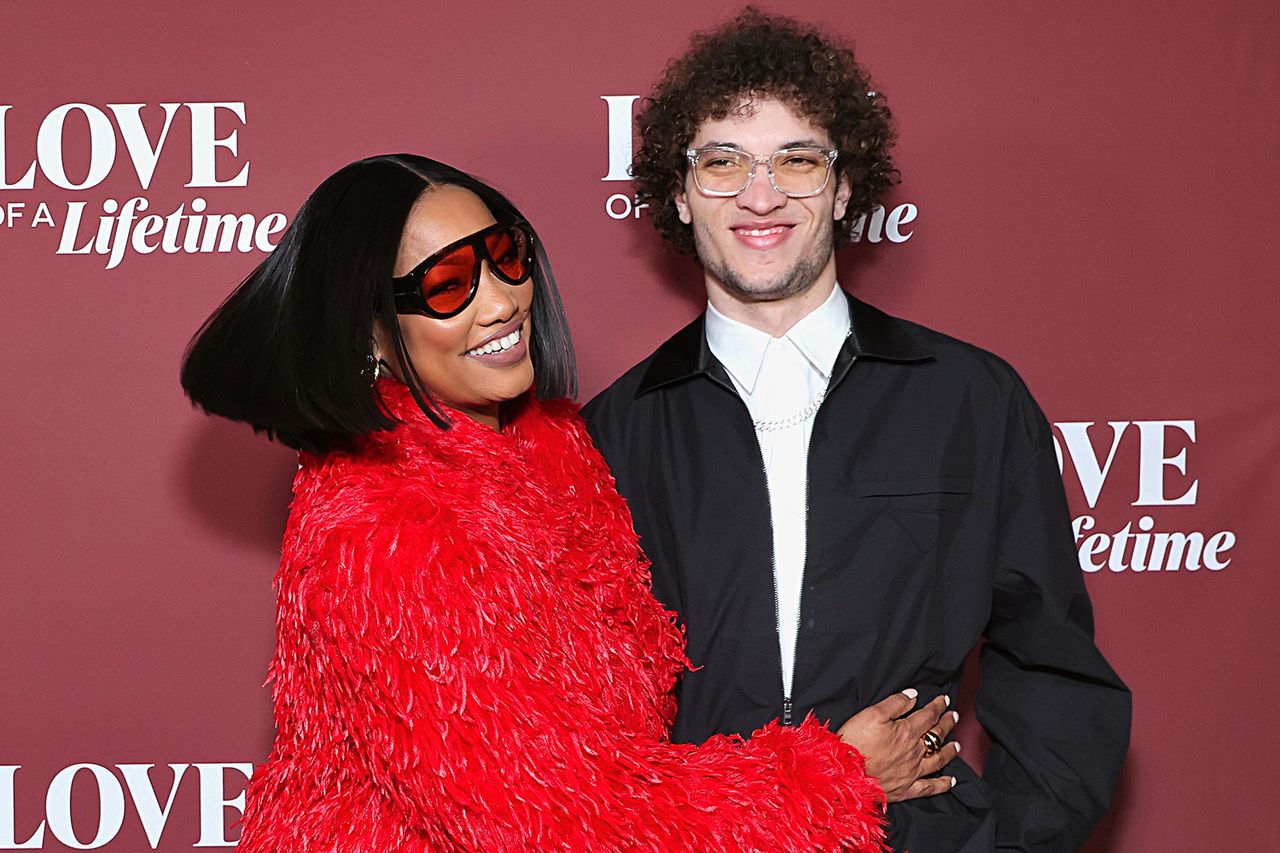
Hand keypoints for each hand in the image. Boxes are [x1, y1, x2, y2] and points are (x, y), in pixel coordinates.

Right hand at [837, 688, 960, 802]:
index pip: (928, 716)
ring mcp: (912, 772)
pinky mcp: (906, 789)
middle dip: (946, 724)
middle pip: (936, 736)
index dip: (938, 706)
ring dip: (949, 751)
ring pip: (938, 760)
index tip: (944, 700)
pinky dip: (943, 784)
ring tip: (956, 745)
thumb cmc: (855, 741)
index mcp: (906, 732)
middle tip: (953, 717)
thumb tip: (913, 695)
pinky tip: (951, 781)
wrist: (844, 773)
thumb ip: (895, 703)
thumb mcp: (872, 714)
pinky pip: (930, 787)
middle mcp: (914, 752)